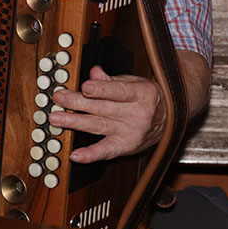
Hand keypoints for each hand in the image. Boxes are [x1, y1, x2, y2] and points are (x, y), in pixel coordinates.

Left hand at [49, 66, 164, 162]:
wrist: (171, 119)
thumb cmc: (146, 97)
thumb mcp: (134, 83)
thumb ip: (112, 80)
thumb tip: (94, 73)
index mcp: (140, 94)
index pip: (118, 91)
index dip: (100, 90)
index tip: (84, 87)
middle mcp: (136, 114)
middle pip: (103, 108)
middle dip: (78, 103)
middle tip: (58, 98)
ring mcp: (131, 132)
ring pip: (99, 126)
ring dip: (75, 122)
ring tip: (56, 119)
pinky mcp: (126, 146)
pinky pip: (107, 151)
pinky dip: (91, 154)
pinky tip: (76, 155)